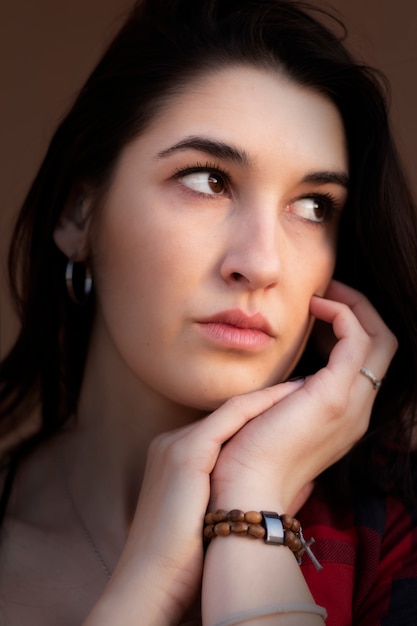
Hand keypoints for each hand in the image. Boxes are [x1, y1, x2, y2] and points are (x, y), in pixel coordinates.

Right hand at [84, 382, 303, 624]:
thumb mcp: (220, 518)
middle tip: (303, 392)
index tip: (292, 410)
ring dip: (270, 399)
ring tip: (303, 389)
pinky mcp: (185, 453)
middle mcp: (171, 444)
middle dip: (268, 404)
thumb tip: (305, 482)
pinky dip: (261, 406)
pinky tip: (289, 399)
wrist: (151, 585)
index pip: (224, 429)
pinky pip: (231, 419)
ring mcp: (175, 445)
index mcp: (176, 458)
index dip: (260, 417)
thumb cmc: (187, 561)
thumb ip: (255, 493)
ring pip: (232, 412)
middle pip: (228, 417)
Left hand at [208, 280, 397, 512]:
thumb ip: (288, 399)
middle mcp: (358, 410)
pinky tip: (314, 305)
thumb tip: (284, 382)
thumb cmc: (248, 456)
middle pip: (383, 345)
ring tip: (322, 292)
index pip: (366, 361)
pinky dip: (342, 313)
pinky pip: (357, 338)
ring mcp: (352, 404)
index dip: (348, 329)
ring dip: (354, 305)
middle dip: (360, 310)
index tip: (316, 311)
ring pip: (380, 338)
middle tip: (326, 290)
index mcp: (344, 416)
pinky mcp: (335, 395)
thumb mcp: (276, 419)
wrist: (243, 490)